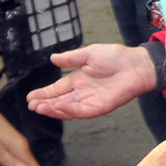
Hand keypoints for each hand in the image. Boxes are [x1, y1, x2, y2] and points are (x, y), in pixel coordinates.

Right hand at [27, 43, 159, 119]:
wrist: (135, 65)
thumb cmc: (116, 57)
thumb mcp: (89, 54)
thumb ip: (71, 58)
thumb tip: (52, 58)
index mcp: (77, 80)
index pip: (56, 89)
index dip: (43, 93)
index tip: (30, 97)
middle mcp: (81, 93)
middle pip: (58, 101)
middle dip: (44, 103)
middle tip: (31, 105)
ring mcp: (90, 101)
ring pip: (67, 109)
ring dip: (53, 109)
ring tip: (39, 108)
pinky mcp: (99, 107)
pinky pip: (81, 111)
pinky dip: (69, 110)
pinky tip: (59, 107)